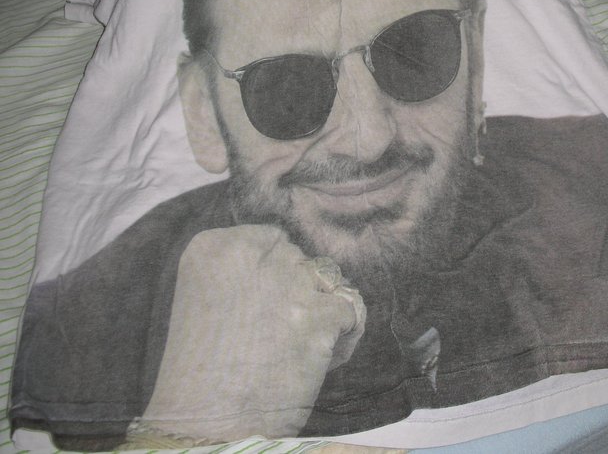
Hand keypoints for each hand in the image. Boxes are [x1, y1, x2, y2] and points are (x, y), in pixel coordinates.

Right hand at [135, 224, 364, 442]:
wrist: (207, 426)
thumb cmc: (200, 374)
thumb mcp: (205, 300)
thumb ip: (244, 273)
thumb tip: (292, 270)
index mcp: (215, 247)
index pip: (272, 238)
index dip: (275, 273)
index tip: (262, 306)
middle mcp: (253, 255)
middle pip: (299, 259)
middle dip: (298, 291)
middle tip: (277, 333)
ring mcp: (290, 283)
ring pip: (328, 281)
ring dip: (321, 310)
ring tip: (299, 348)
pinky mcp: (320, 315)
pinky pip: (350, 309)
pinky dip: (342, 335)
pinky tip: (319, 360)